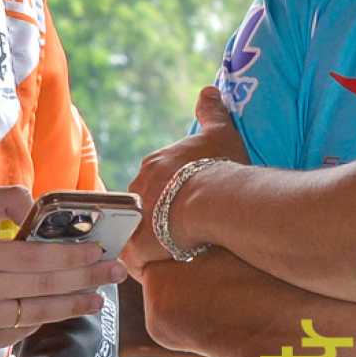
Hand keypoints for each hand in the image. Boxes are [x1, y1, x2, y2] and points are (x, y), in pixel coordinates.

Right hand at [0, 186, 126, 355]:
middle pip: (43, 287)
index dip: (69, 255)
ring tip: (99, 297)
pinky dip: (46, 318)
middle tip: (116, 272)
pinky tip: (64, 306)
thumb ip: (7, 198)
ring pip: (38, 314)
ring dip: (74, 305)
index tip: (98, 250)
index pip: (33, 258)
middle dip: (86, 279)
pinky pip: (23, 331)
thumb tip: (40, 206)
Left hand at [122, 86, 248, 271]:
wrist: (215, 199)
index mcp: (154, 164)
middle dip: (159, 216)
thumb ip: (212, 112)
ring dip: (152, 241)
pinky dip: (148, 263)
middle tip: (184, 228)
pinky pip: (137, 259)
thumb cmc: (219, 166)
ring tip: (176, 250)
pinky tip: (166, 266)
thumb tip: (208, 90)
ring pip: (139, 233)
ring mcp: (134, 218)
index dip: (171, 192)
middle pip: (144, 206)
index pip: (156, 180)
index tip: (187, 201)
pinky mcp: (136, 247)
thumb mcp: (220, 132)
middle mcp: (138, 188)